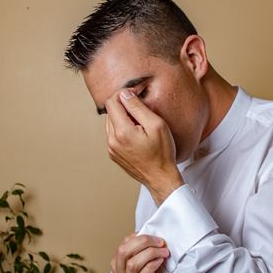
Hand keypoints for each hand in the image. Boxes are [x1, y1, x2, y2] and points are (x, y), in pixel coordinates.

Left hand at [105, 90, 183, 204]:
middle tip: (141, 112)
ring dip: (122, 118)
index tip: (134, 96)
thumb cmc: (162, 153)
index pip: (111, 102)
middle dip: (123, 107)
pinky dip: (122, 129)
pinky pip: (113, 134)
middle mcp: (112, 140)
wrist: (160, 177)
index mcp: (121, 132)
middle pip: (110, 112)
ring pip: (110, 123)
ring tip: (140, 125)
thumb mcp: (156, 125)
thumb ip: (138, 107)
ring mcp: (111, 149)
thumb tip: (124, 94)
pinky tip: (136, 135)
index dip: (123, 95)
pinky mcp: (113, 154)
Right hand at [112, 233, 169, 272]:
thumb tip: (154, 237)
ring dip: (151, 253)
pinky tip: (161, 261)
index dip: (137, 237)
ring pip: (134, 264)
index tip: (153, 237)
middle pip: (124, 252)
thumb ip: (143, 252)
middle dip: (144, 242)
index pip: (123, 246)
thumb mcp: (142, 265)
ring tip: (164, 252)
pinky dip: (153, 265)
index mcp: (118, 266)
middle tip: (160, 242)